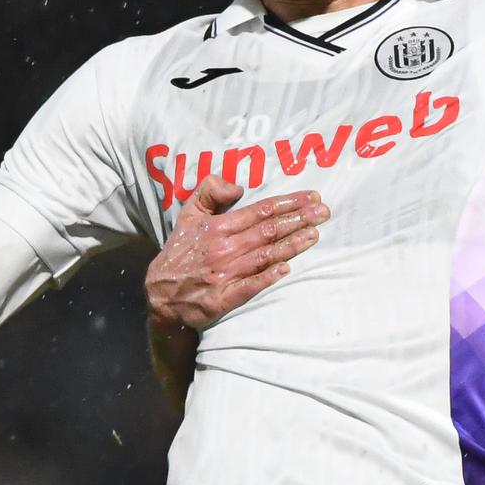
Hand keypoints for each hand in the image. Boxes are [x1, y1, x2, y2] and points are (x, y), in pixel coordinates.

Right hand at [146, 177, 325, 329]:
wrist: (160, 294)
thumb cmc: (180, 252)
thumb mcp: (187, 215)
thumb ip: (209, 192)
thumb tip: (237, 185)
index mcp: (217, 227)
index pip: (260, 211)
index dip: (288, 203)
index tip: (311, 197)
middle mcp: (223, 248)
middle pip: (268, 231)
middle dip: (299, 220)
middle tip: (324, 212)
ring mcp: (224, 274)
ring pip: (264, 256)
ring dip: (291, 245)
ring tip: (314, 234)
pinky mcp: (223, 298)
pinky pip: (249, 286)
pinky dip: (268, 277)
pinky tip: (287, 269)